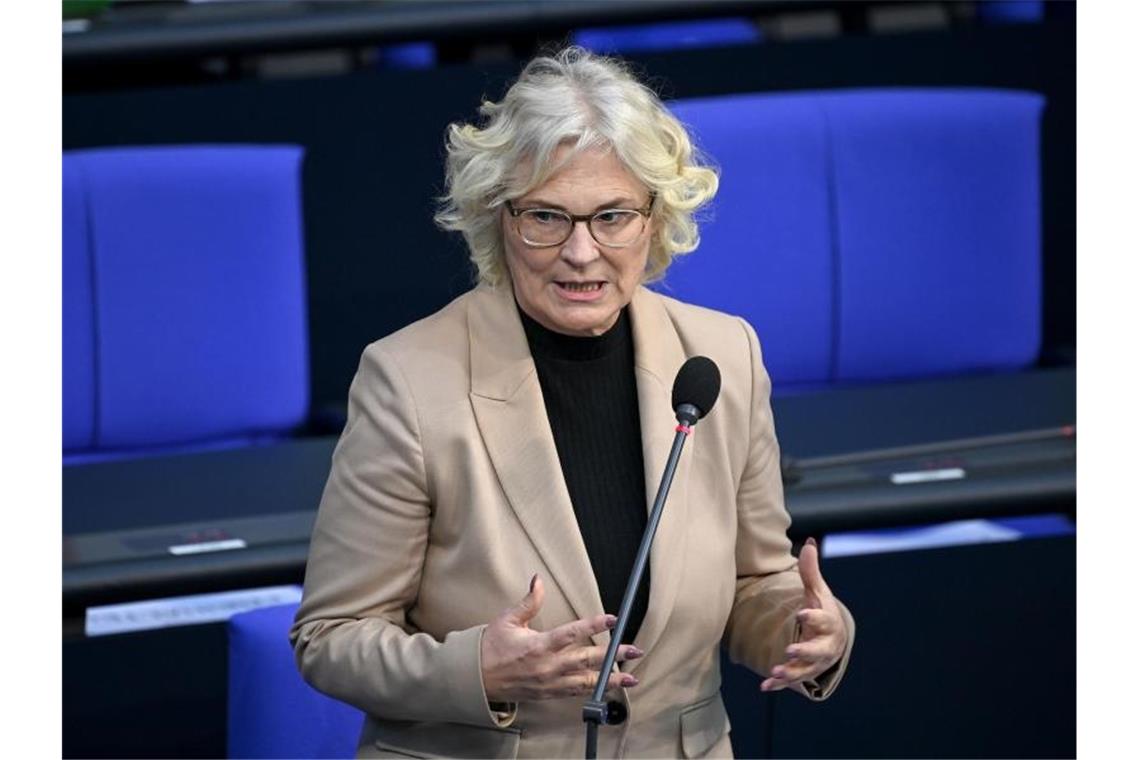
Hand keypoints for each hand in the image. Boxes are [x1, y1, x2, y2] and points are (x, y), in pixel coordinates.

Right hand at [481, 575, 643, 701]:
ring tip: (632, 677)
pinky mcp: (549, 694)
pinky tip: (609, 689)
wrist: (475, 679)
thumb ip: (528, 602)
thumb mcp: (507, 620)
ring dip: (611, 680)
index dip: (594, 625)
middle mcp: (548, 666)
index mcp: (539, 645)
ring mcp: (550, 683)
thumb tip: (539, 580)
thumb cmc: (490, 649)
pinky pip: (576, 692)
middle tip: (634, 650)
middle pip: (588, 660)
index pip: (573, 633)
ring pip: (587, 681)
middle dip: (614, 655)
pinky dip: (594, 690)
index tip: (612, 619)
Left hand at [760, 537, 846, 692]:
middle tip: (790, 650)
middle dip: (805, 651)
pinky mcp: (803, 671)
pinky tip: (764, 687)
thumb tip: (809, 543)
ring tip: (775, 671)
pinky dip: (779, 685)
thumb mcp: (818, 592)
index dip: (813, 617)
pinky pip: (792, 681)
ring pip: (805, 669)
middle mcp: (824, 645)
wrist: (834, 640)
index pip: (823, 619)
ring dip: (791, 672)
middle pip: (817, 650)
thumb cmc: (822, 612)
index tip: (801, 613)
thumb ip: (811, 572)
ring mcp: (814, 661)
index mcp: (828, 623)